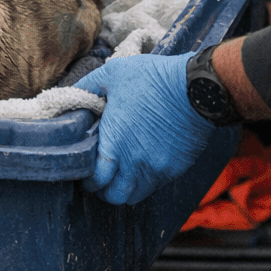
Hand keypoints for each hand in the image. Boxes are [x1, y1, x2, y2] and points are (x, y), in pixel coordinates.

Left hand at [75, 52, 213, 204]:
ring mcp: (157, 169)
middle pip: (113, 196)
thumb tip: (72, 98)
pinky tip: (143, 163)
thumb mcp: (113, 73)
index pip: (95, 180)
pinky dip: (146, 180)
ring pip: (135, 196)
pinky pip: (155, 186)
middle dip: (104, 189)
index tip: (87, 169)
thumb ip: (88, 88)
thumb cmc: (154, 79)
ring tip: (122, 172)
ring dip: (125, 188)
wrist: (198, 88)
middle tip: (103, 175)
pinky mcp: (175, 168)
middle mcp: (135, 163)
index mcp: (115, 143)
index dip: (88, 179)